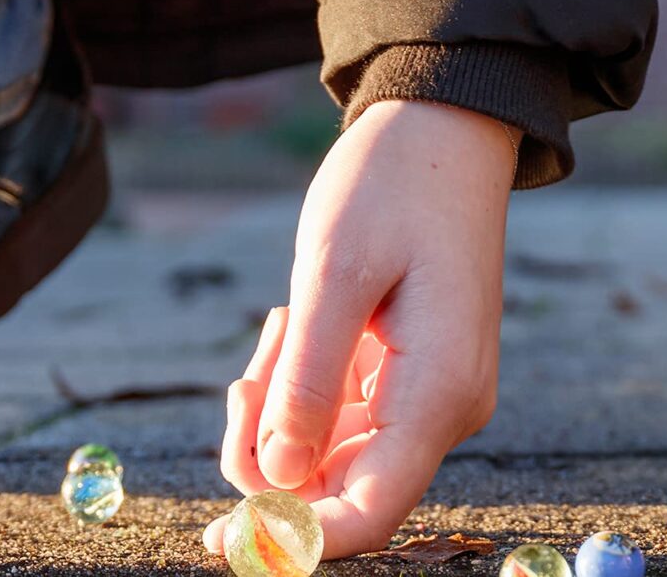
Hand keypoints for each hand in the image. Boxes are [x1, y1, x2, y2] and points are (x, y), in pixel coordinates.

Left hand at [203, 100, 517, 558]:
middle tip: (243, 380)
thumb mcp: (334, 273)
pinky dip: (301, 389)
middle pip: (342, 489)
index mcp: (438, 392)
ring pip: (335, 454)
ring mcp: (432, 395)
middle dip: (270, 456)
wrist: (444, 130)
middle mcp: (445, 408)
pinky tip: (294, 326)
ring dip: (282, 412)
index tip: (221, 538)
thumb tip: (276, 480)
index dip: (295, 539)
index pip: (369, 512)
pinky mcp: (415, 376)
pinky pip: (344, 416)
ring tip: (277, 328)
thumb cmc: (393, 186)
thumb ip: (306, 383)